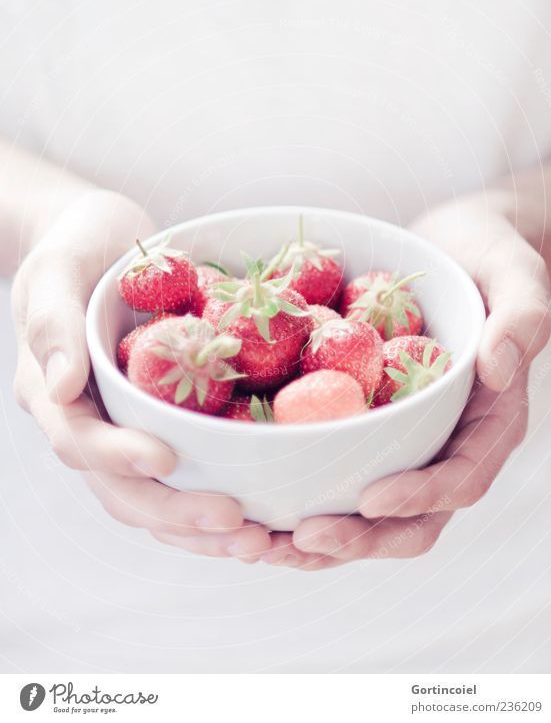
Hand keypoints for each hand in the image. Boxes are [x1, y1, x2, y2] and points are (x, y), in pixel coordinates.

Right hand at [11, 189, 270, 560]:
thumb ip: (51, 322)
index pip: (79, 440)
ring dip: (203, 527)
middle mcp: (89, 424)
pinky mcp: (163, 424)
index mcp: (54, 393)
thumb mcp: (56, 269)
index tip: (165, 458)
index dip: (118, 455)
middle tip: (236, 523)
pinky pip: (189, 472)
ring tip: (261, 541)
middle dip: (177, 513)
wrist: (102, 242)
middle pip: (124, 489)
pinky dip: (222, 495)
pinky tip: (266, 515)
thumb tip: (62, 387)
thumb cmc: (76, 245)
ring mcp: (125, 430)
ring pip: (157, 497)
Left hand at [260, 197, 550, 568]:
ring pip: (371, 515)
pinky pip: (341, 474)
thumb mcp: (516, 272)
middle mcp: (450, 443)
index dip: (420, 497)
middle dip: (360, 539)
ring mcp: (410, 442)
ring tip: (262, 545)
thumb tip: (498, 369)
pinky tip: (256, 506)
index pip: (462, 477)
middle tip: (300, 539)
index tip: (370, 499)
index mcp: (491, 421)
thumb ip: (521, 317)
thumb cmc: (490, 257)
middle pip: (414, 518)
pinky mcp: (373, 429)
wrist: (455, 249)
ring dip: (321, 540)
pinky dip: (303, 497)